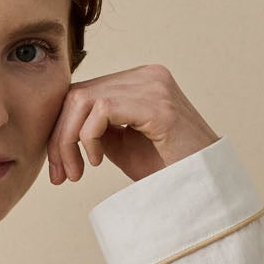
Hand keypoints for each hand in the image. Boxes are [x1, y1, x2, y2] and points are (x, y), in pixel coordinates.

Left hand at [44, 64, 220, 186]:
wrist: (203, 188)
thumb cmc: (168, 171)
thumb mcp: (123, 147)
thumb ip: (97, 131)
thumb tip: (62, 129)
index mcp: (139, 82)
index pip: (84, 93)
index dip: (62, 130)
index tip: (59, 169)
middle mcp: (146, 75)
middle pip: (78, 94)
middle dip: (60, 138)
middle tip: (60, 175)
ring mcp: (153, 86)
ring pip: (85, 100)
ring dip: (70, 141)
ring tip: (77, 172)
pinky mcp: (157, 105)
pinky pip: (103, 110)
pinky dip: (89, 138)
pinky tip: (98, 161)